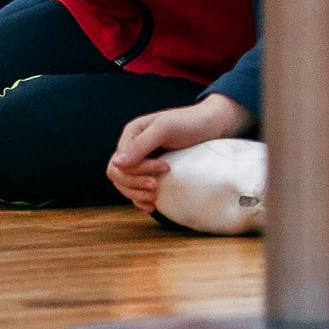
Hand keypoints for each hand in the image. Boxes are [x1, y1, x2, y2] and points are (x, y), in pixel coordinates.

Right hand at [106, 96, 251, 210]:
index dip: (138, 170)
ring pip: (124, 185)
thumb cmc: (189, 123)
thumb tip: (117, 164)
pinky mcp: (150, 172)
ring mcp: (140, 161)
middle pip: (118, 175)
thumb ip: (140, 145)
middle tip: (156, 185)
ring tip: (155, 196)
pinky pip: (135, 190)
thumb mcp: (164, 129)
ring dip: (137, 193)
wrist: (210, 127)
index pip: (119, 162)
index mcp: (131, 134)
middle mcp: (132, 148)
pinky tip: (152, 204)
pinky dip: (140, 199)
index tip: (165, 167)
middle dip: (135, 183)